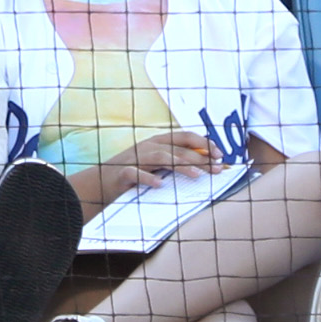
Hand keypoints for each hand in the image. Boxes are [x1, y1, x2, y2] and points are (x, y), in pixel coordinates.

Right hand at [101, 130, 223, 190]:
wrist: (101, 182)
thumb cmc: (136, 171)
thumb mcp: (158, 163)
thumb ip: (178, 160)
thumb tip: (207, 164)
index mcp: (159, 140)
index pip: (186, 136)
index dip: (204, 144)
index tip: (220, 155)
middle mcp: (149, 146)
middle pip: (178, 149)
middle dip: (199, 158)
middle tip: (215, 169)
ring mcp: (135, 157)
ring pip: (161, 157)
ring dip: (180, 165)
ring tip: (196, 174)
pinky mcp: (123, 172)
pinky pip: (136, 173)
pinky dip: (148, 178)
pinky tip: (160, 185)